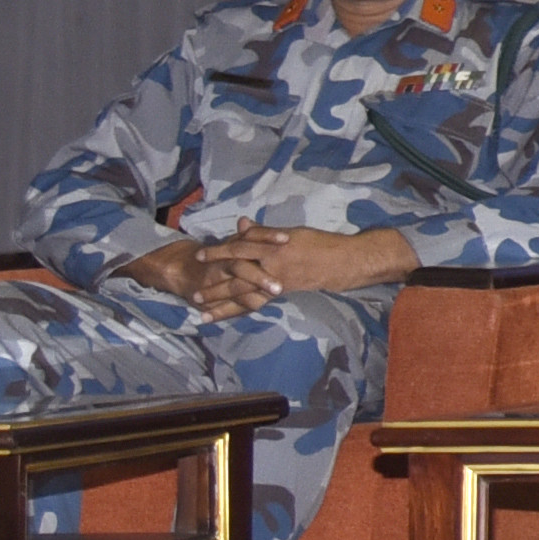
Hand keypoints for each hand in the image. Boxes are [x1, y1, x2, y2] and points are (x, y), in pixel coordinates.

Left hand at [128, 225, 407, 312]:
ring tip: (202, 312)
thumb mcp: (292, 232)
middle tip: (194, 293)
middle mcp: (273, 264)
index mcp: (274, 245)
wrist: (345, 261)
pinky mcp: (283, 291)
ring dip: (221, 303)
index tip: (200, 256)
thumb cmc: (320, 243)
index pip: (240, 247)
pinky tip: (227, 316)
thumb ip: (264, 231)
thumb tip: (241, 223)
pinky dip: (239, 309)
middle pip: (236, 275)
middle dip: (214, 285)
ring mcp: (277, 280)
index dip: (219, 252)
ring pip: (243, 293)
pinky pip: (256, 302)